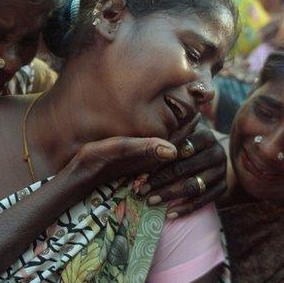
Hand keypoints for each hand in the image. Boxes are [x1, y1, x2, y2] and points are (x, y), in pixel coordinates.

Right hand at [63, 115, 200, 186]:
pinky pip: (157, 148)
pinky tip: (166, 129)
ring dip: (179, 132)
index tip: (200, 108)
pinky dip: (166, 137)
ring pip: (168, 144)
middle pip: (177, 141)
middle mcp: (151, 158)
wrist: (82, 175)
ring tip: (189, 117)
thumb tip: (174, 149)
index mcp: (151, 154)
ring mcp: (145, 161)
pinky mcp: (137, 161)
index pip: (177, 138)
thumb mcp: (120, 149)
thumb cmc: (98, 158)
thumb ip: (146, 148)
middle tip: (200, 108)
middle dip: (188, 127)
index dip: (188, 124)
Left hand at [137, 124, 226, 218]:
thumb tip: (143, 147)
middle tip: (141, 190)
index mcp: (205, 135)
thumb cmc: (183, 142)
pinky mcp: (223, 187)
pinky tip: (169, 214)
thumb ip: (163, 139)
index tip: (140, 171)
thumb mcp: (176, 135)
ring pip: (194, 186)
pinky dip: (186, 209)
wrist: (207, 154)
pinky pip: (204, 201)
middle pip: (185, 168)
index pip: (179, 148)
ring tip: (151, 201)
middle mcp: (217, 152)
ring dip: (170, 195)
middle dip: (160, 180)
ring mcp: (221, 171)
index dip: (158, 160)